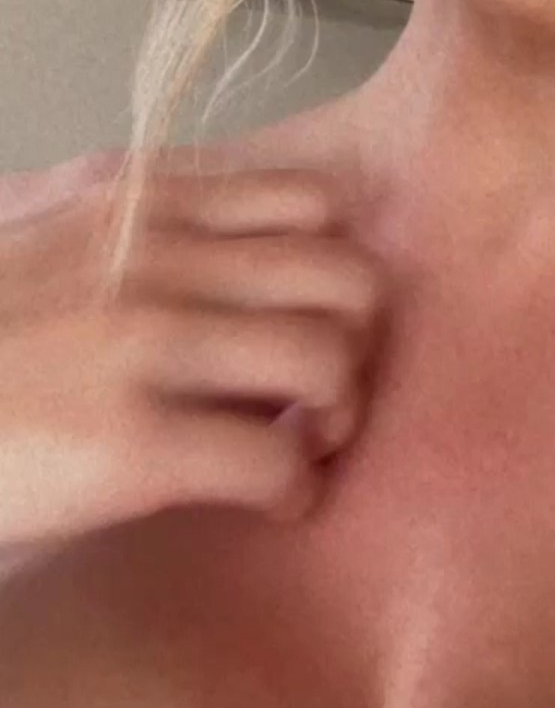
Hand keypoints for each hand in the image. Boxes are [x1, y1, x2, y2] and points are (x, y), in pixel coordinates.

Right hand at [0, 161, 379, 548]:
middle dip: (356, 341)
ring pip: (331, 359)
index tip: (307, 319)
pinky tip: (272, 504)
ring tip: (303, 445)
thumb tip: (222, 230)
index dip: (330, 269)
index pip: (312, 204)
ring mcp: (146, 346)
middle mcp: (155, 257)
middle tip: (322, 392)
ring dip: (338, 415)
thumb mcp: (44, 233)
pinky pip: (278, 462)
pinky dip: (295, 491)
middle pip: (348, 277)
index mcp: (138, 203)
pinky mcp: (133, 444)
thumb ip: (130, 221)